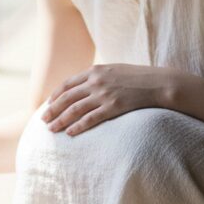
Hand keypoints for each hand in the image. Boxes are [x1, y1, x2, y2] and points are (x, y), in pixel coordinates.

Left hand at [42, 64, 181, 136]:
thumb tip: (86, 86)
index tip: (48, 105)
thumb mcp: (115, 70)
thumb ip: (99, 76)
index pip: (68, 83)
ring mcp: (104, 94)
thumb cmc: (139, 78)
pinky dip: (78, 127)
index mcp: (96, 70)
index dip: (55, 95)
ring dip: (61, 120)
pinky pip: (90, 119)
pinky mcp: (113, 107)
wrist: (160, 83)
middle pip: (67, 97)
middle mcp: (96, 81)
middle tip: (43, 120)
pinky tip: (70, 133)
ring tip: (51, 130)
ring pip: (75, 109)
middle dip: (52, 110)